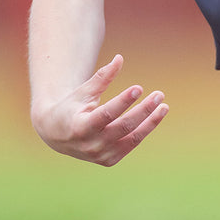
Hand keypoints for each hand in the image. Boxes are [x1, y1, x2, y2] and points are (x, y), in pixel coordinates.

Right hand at [31, 55, 167, 165]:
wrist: (56, 134)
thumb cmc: (71, 107)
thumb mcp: (83, 92)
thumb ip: (101, 77)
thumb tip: (120, 58)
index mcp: (81, 127)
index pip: (107, 114)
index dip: (124, 101)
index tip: (139, 88)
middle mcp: (91, 144)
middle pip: (124, 126)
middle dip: (144, 110)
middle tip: (159, 95)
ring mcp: (101, 155)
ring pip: (132, 138)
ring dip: (151, 122)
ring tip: (164, 107)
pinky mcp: (108, 160)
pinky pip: (131, 144)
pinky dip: (144, 131)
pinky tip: (154, 117)